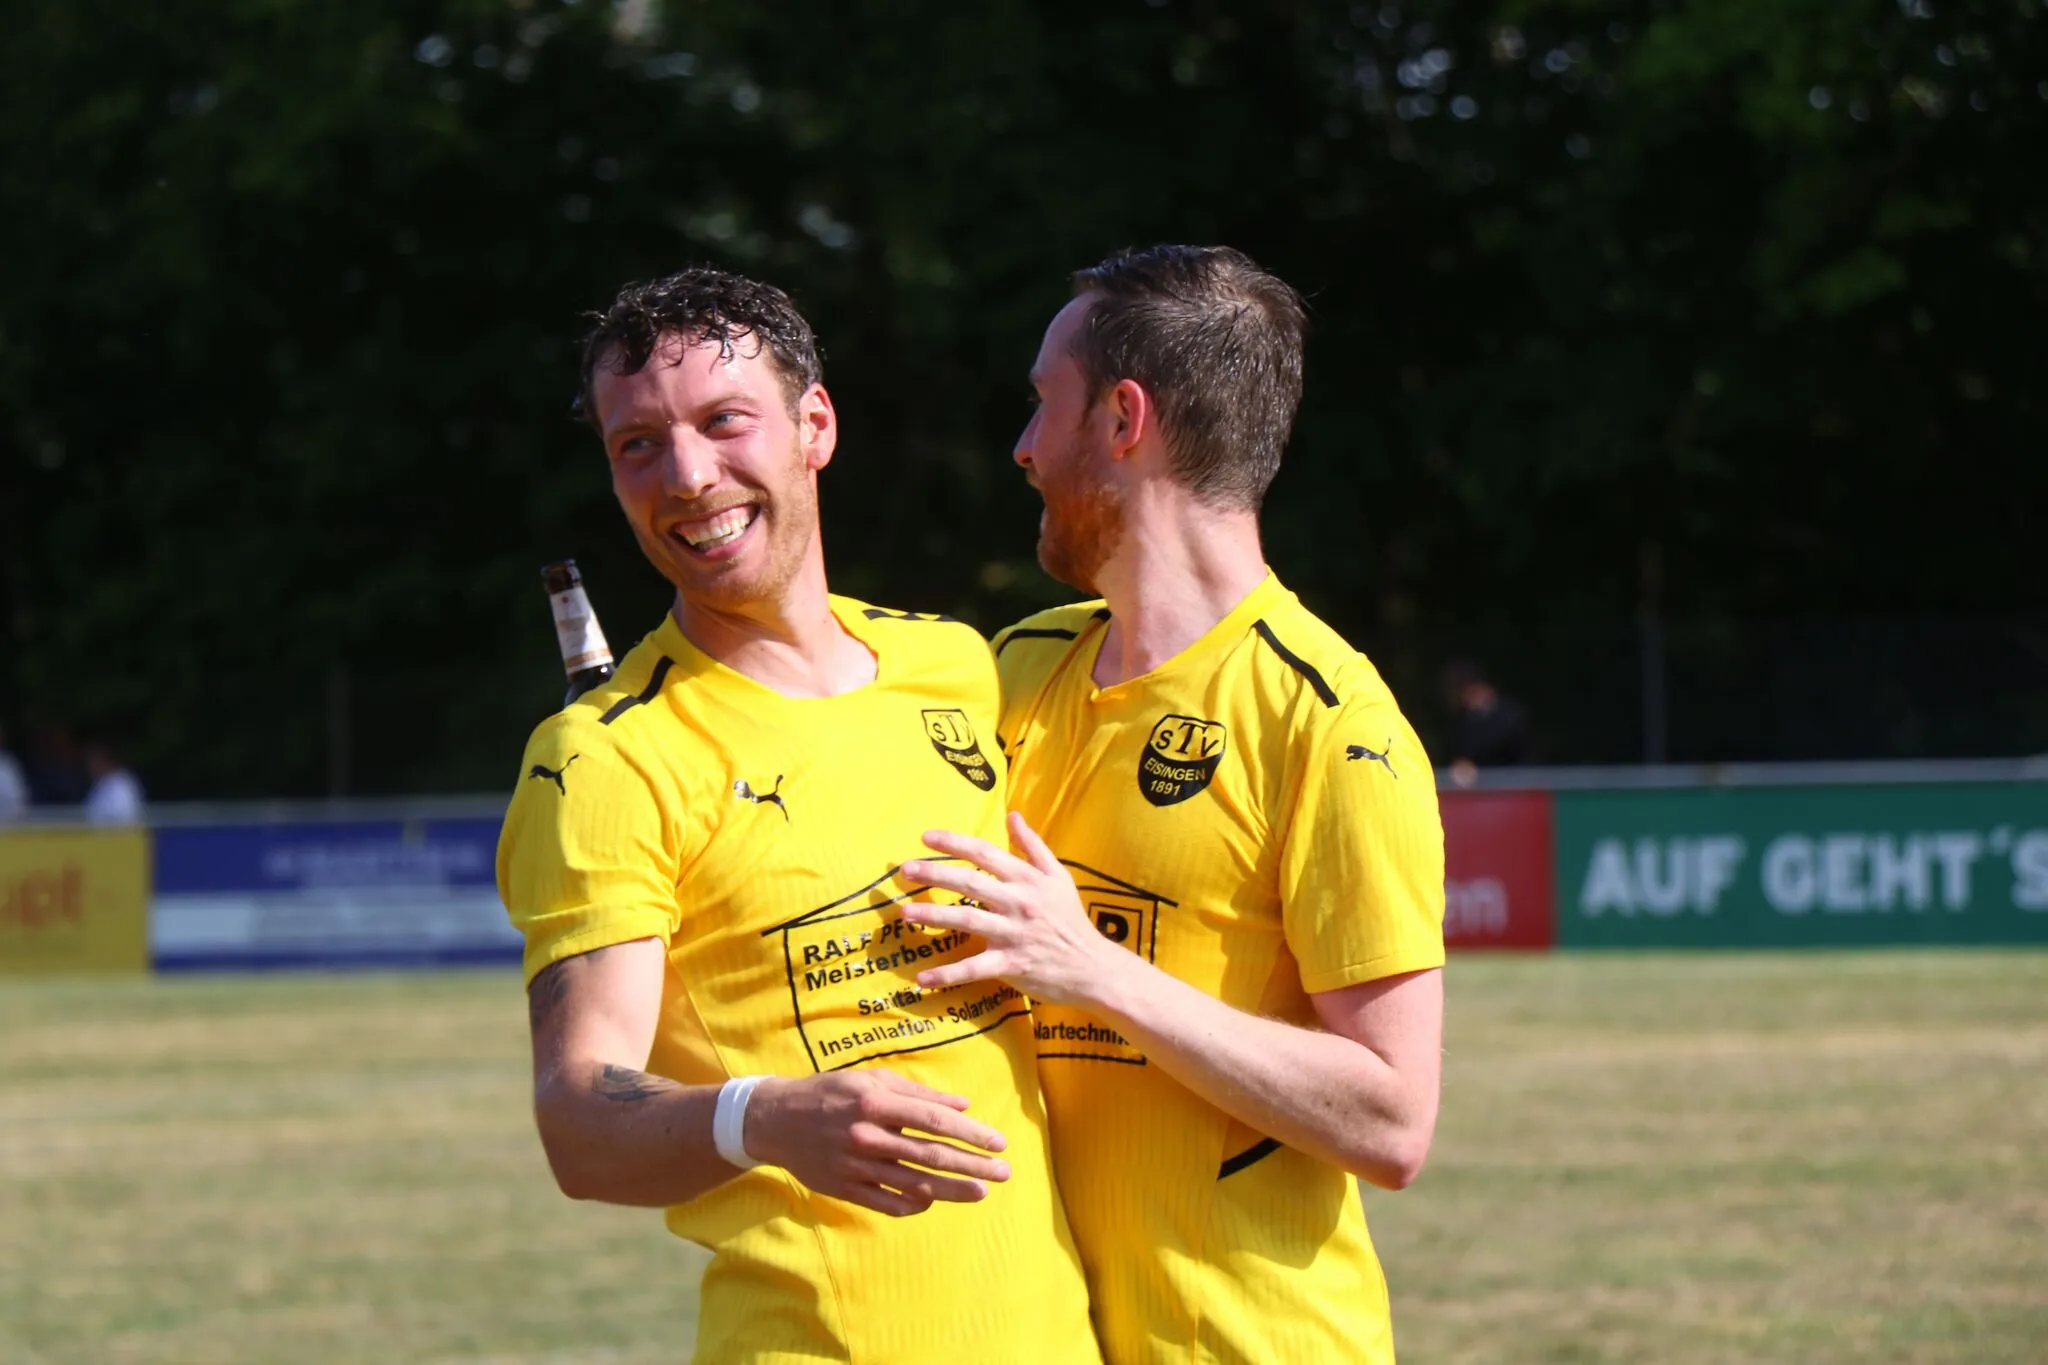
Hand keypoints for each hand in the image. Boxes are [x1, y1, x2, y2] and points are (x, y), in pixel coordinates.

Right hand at [745, 1068, 1010, 1217]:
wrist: (776, 1120)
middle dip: (972, 1165)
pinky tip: (933, 1200)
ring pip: (913, 1183)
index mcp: (876, 1102)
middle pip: (930, 1155)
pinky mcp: (844, 1188)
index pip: (934, 1120)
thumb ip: (917, 1092)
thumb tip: (962, 1104)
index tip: (999, 1143)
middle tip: (1003, 1173)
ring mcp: (855, 1165)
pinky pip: (887, 1203)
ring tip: (980, 1192)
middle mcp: (867, 1135)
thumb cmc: (831, 1092)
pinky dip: (914, 1204)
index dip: (970, 1133)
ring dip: (952, 1190)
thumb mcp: (872, 1078)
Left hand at [899, 810, 1125, 1009]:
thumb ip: (1033, 845)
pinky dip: (948, 974)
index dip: (954, 843)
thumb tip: (1013, 815)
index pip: (985, 854)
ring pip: (968, 920)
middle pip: (970, 883)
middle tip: (905, 869)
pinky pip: (975, 968)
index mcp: (1027, 879)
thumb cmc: (1071, 920)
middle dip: (935, 873)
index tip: (925, 837)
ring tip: (904, 913)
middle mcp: (1019, 902)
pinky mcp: (1012, 964)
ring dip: (934, 915)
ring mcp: (1014, 934)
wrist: (1093, 966)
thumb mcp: (1059, 876)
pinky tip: (924, 978)